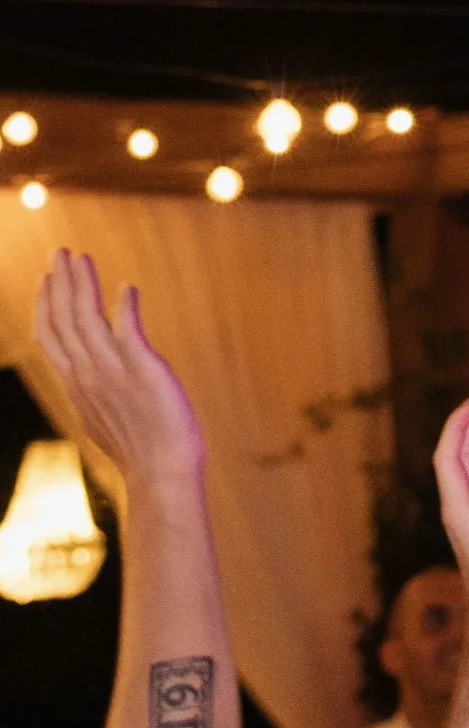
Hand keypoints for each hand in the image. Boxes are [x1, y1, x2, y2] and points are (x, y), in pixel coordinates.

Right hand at [32, 252, 200, 493]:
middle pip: (64, 320)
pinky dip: (124, 308)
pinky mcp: (142, 370)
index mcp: (77, 385)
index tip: (47, 280)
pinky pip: (128, 332)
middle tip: (60, 252)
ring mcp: (112, 372)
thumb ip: (95, 390)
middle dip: (61, 283)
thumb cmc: (140, 450)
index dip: (47, 305)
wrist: (161, 475)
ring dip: (83, 285)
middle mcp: (88, 375)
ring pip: (87, 319)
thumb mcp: (104, 416)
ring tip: (81, 258)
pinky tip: (126, 288)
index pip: (51, 338)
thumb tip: (88, 378)